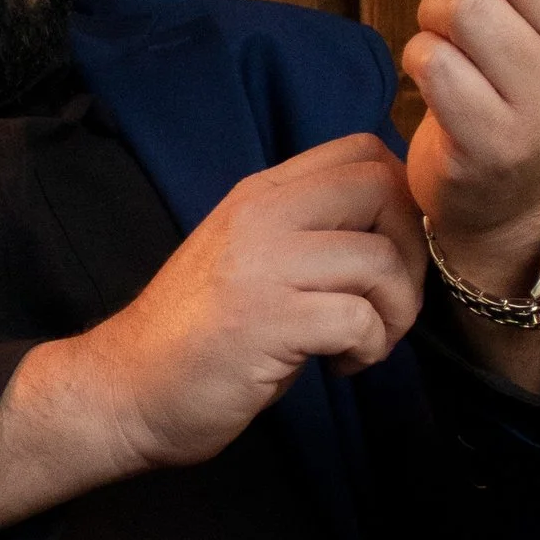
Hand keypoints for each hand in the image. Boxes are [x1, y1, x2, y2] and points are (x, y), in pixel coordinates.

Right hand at [0, 139, 423, 524]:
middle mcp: (262, 215)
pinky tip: (338, 365)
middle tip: (389, 302)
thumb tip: (392, 238)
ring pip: (381, 261)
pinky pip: (359, 320)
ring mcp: (264, 265)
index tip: (390, 252)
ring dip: (395, 313)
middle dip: (413, 253)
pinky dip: (368, 349)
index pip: (361, 150)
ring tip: (365, 344)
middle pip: (383, 190)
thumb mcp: (250, 258)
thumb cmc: (197, 335)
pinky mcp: (269, 321)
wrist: (127, 389)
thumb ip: (308, 235)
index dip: (401, 198)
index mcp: (260, 194)